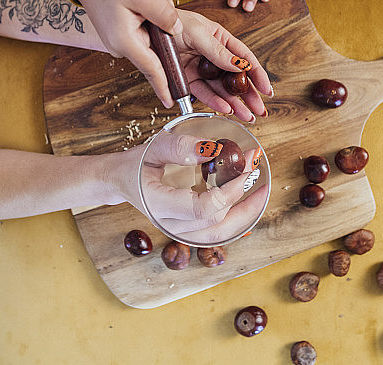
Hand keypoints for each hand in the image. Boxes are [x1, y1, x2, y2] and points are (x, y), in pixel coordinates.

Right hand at [65, 0, 181, 106]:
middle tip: (161, 0)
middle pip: (155, 53)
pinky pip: (144, 33)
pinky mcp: (120, 34)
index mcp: (124, 41)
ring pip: (151, 40)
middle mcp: (120, 46)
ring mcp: (119, 41)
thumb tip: (178, 29)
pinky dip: (150, 18)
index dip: (164, 85)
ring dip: (158, 20)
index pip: (151, 69)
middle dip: (167, 33)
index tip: (173, 102)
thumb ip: (162, 12)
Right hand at [119, 132, 268, 242]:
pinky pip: (216, 233)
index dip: (228, 191)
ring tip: (262, 191)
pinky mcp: (186, 231)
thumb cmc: (135, 164)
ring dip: (245, 213)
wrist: (120, 181)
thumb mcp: (152, 148)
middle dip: (242, 197)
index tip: (245, 168)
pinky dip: (236, 219)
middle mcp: (169, 225)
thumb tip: (213, 149)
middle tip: (256, 169)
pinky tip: (248, 203)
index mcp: (159, 205)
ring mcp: (178, 232)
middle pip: (216, 223)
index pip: (201, 209)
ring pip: (219, 234)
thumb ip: (179, 147)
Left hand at [174, 9, 271, 121]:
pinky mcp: (187, 80)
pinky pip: (203, 93)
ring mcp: (200, 69)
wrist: (143, 30)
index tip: (267, 90)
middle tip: (260, 110)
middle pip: (236, 78)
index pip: (244, 58)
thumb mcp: (198, 32)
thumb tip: (240, 66)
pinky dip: (214, 102)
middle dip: (249, 95)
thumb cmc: (169, 22)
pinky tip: (225, 108)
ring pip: (221, 90)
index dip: (257, 74)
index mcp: (220, 39)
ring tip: (246, 116)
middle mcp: (212, 56)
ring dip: (234, 104)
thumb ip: (218, 51)